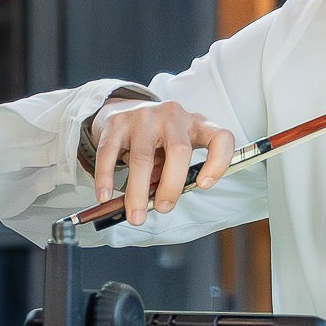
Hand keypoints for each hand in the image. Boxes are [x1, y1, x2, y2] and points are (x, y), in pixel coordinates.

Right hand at [91, 98, 234, 225]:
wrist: (126, 110)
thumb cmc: (158, 139)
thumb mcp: (174, 150)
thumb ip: (173, 172)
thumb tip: (162, 200)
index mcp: (197, 124)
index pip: (220, 137)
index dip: (218, 162)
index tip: (204, 184)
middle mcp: (174, 116)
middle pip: (179, 152)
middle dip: (171, 186)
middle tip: (163, 208)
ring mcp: (145, 116)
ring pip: (142, 158)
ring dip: (137, 192)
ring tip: (135, 215)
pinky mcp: (117, 121)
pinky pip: (110, 152)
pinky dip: (107, 177)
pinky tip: (105, 195)